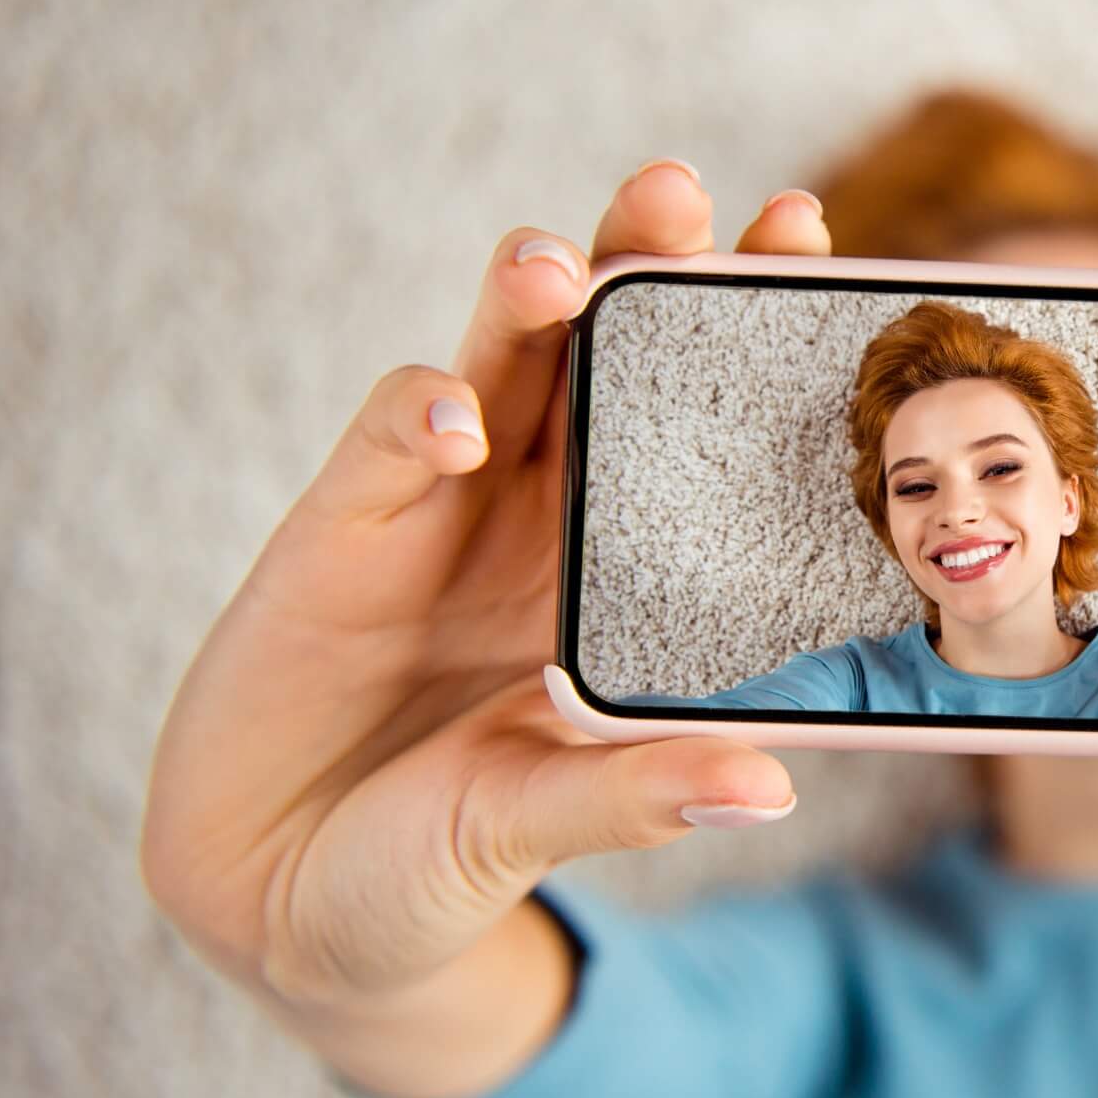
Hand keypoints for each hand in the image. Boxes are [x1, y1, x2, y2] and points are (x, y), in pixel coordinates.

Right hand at [141, 165, 828, 1006]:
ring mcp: (442, 509)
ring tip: (567, 268)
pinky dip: (418, 418)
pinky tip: (456, 424)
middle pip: (605, 353)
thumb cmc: (440, 855)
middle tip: (681, 196)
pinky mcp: (340, 532)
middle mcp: (545, 512)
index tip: (811, 246)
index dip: (746, 328)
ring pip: (497, 364)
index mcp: (628, 563)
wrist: (286, 901)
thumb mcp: (544, 820)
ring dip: (531, 302)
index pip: (701, 419)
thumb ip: (640, 794)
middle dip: (642, 264)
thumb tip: (769, 784)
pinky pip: (387, 442)